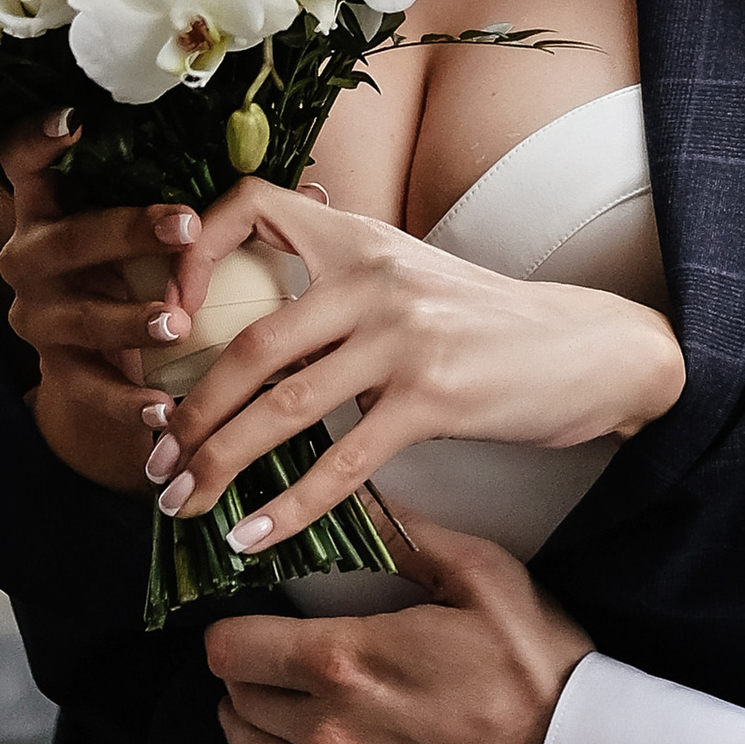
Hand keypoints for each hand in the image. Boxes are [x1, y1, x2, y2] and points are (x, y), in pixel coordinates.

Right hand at [0, 111, 238, 493]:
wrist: (112, 358)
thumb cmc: (147, 270)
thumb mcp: (169, 234)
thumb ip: (227, 207)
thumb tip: (315, 192)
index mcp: (54, 205)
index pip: (22, 160)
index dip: (39, 139)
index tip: (76, 121)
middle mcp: (32, 255)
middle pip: (63, 237)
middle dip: (125, 231)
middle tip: (186, 229)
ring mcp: (38, 315)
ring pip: (75, 315)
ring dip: (127, 320)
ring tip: (176, 325)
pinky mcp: (57, 371)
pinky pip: (86, 387)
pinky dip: (125, 399)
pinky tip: (162, 407)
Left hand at [154, 178, 682, 547]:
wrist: (590, 348)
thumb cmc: (488, 324)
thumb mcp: (410, 278)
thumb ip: (338, 292)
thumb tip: (252, 343)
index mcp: (360, 236)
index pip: (252, 206)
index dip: (192, 254)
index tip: (165, 320)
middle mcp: (375, 276)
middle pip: (249, 344)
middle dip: (189, 413)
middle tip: (154, 461)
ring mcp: (405, 335)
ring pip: (283, 406)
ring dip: (220, 463)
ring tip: (183, 504)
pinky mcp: (434, 396)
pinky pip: (343, 461)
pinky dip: (290, 507)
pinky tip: (253, 537)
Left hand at [206, 518, 592, 743]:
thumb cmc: (540, 673)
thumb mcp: (484, 578)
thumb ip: (408, 537)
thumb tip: (358, 500)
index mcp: (347, 660)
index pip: (233, 647)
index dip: (232, 627)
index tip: (246, 620)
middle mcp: (328, 731)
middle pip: (238, 699)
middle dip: (245, 673)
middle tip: (268, 658)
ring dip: (252, 726)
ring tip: (273, 705)